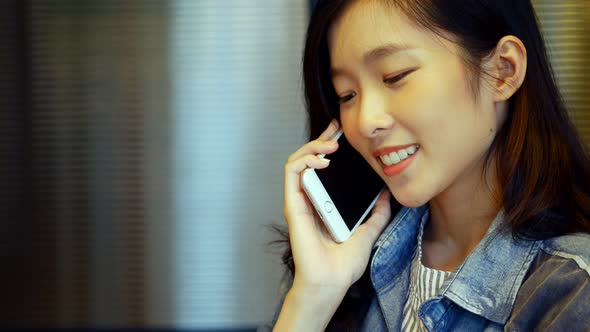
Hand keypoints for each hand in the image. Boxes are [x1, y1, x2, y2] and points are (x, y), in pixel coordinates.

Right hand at [276, 120, 392, 329]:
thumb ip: (377, 213)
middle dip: (321, 138)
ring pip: (296, 160)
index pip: (322, 167)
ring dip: (312, 146)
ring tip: (331, 146)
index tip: (343, 134)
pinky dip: (304, 160)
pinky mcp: (293, 204)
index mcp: (324, 202)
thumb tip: (387, 195)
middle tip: (337, 128)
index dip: (329, 146)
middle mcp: (309, 198)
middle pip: (308, 159)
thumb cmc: (344, 263)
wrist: (332, 280)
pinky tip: (323, 161)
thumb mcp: (369, 231)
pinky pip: (292, 172)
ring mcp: (299, 200)